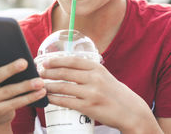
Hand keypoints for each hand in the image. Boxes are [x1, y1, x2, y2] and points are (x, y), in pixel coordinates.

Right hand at [0, 40, 46, 126]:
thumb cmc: (0, 87)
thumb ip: (2, 66)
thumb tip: (23, 57)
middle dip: (11, 69)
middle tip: (25, 62)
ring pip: (8, 91)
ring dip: (26, 85)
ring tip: (40, 81)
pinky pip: (15, 103)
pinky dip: (30, 97)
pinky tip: (41, 92)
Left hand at [39, 56, 155, 131]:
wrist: (130, 111)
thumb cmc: (115, 93)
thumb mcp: (104, 76)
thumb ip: (89, 71)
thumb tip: (68, 67)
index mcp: (97, 68)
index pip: (72, 60)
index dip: (57, 60)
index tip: (46, 61)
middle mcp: (94, 78)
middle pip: (65, 73)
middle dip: (49, 72)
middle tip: (40, 73)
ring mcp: (91, 93)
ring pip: (63, 87)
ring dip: (49, 86)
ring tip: (41, 85)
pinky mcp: (88, 107)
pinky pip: (67, 102)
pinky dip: (55, 99)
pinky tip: (49, 98)